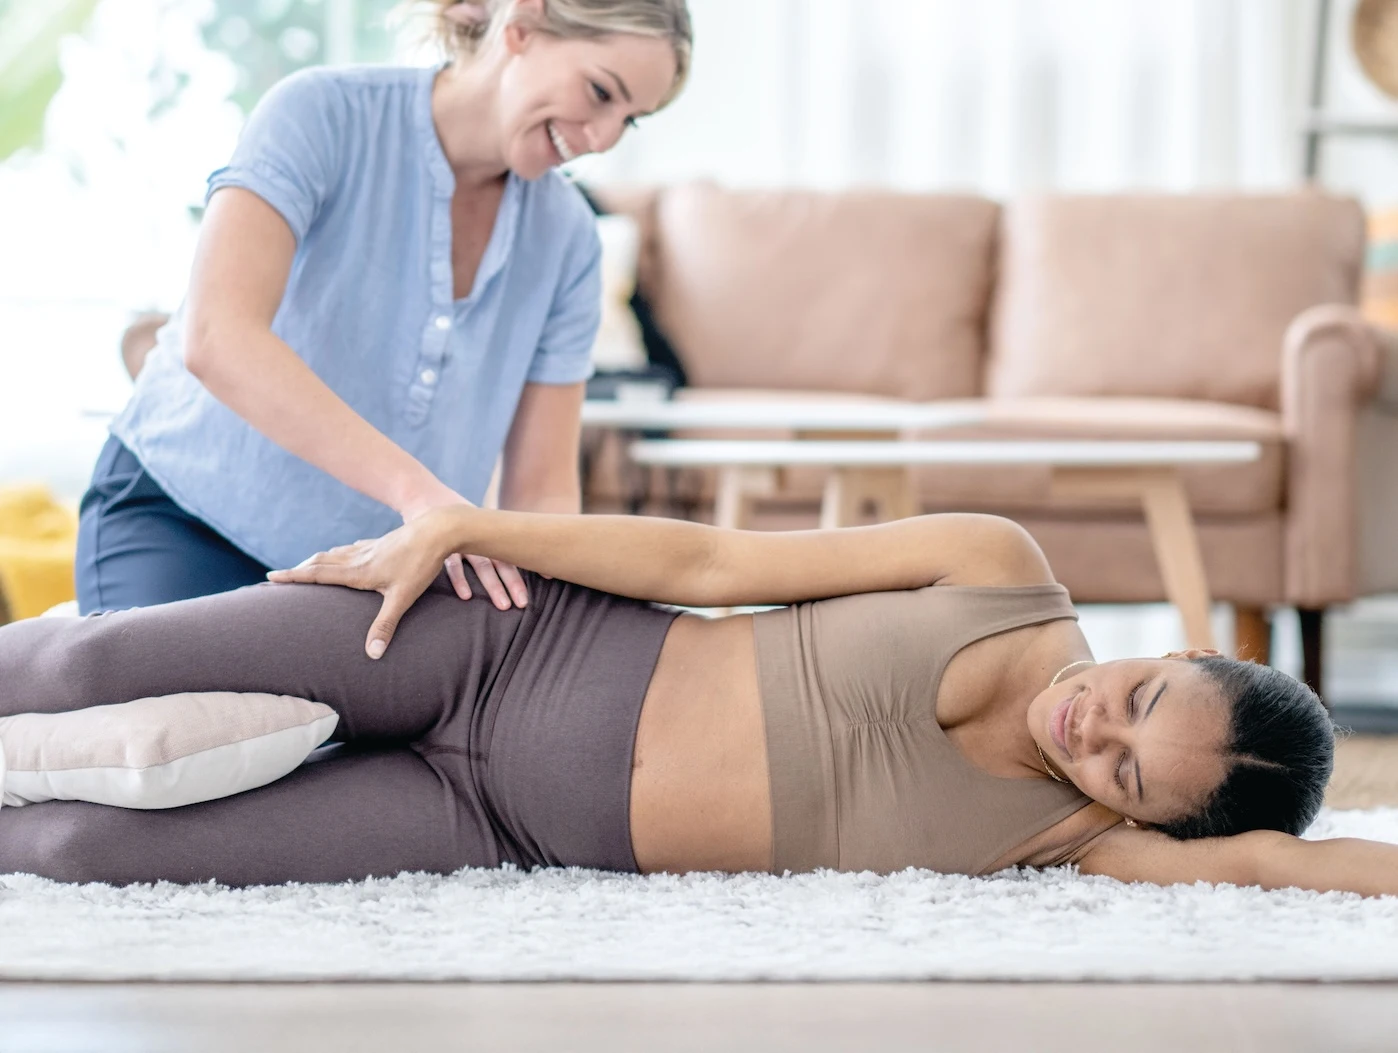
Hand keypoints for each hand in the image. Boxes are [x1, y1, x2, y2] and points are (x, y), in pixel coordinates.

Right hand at [268, 509, 469, 657]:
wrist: (437, 530)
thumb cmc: (420, 565)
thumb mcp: (402, 598)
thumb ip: (385, 626)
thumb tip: (372, 655)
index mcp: (358, 571)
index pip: (317, 575)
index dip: (293, 577)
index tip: (271, 576)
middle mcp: (358, 557)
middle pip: (321, 562)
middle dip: (299, 570)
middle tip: (281, 575)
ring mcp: (370, 547)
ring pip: (336, 553)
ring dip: (318, 560)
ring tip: (307, 567)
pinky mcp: (382, 542)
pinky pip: (353, 548)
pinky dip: (341, 553)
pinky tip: (346, 553)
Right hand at [398, 483, 527, 609]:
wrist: (420, 492)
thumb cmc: (451, 512)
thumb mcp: (473, 519)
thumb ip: (491, 535)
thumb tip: (517, 550)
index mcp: (487, 529)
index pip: (513, 547)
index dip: (530, 560)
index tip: (549, 578)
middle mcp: (477, 533)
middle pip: (500, 560)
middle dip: (514, 582)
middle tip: (524, 603)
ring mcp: (458, 538)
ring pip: (480, 564)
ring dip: (493, 585)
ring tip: (504, 606)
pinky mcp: (437, 542)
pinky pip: (450, 564)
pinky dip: (459, 580)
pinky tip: (467, 597)